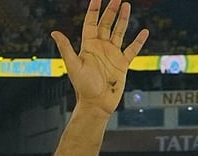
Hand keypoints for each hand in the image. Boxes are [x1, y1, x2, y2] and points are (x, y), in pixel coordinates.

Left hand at [51, 0, 148, 115]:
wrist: (96, 103)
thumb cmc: (83, 87)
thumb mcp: (74, 65)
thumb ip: (66, 48)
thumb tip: (54, 32)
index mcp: (88, 46)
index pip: (91, 22)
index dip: (94, 9)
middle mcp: (100, 47)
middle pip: (106, 24)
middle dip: (111, 10)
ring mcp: (112, 54)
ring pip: (119, 32)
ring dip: (123, 19)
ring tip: (126, 5)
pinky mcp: (122, 63)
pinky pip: (132, 49)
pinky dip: (138, 41)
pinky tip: (144, 31)